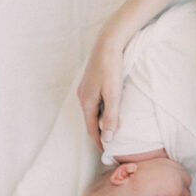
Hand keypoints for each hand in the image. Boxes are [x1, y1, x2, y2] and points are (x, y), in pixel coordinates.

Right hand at [77, 25, 125, 150]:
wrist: (108, 43)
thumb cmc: (112, 68)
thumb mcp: (114, 94)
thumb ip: (111, 117)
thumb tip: (107, 138)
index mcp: (86, 102)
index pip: (91, 129)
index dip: (99, 141)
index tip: (107, 152)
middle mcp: (82, 96)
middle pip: (90, 120)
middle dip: (99, 132)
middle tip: (111, 143)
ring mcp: (85, 88)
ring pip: (92, 110)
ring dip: (100, 121)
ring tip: (111, 129)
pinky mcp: (90, 81)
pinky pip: (94, 102)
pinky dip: (101, 110)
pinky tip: (109, 109)